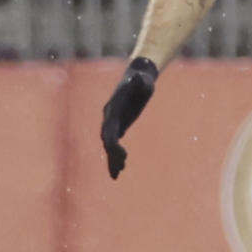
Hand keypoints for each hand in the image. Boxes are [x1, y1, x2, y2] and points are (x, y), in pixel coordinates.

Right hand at [101, 57, 158, 178]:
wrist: (138, 77)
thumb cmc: (142, 79)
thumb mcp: (143, 80)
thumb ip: (140, 81)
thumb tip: (138, 78)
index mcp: (113, 108)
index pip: (109, 128)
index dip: (112, 142)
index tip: (121, 153)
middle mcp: (109, 116)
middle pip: (107, 139)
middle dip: (112, 154)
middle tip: (120, 169)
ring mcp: (113, 121)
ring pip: (109, 144)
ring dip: (112, 159)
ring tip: (116, 175)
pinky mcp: (119, 125)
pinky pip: (114, 143)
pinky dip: (116, 155)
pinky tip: (120, 168)